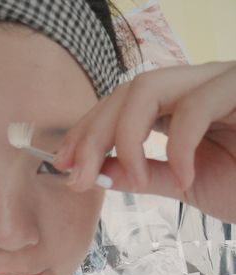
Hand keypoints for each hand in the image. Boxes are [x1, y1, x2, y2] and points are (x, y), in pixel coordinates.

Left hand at [53, 61, 235, 223]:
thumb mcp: (184, 183)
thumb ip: (143, 174)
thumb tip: (99, 171)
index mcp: (179, 106)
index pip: (120, 105)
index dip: (87, 131)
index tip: (62, 165)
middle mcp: (195, 86)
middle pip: (126, 91)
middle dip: (92, 133)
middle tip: (74, 174)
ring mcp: (220, 82)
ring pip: (151, 86)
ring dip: (121, 135)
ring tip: (117, 174)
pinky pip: (197, 105)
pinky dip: (178, 146)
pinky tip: (182, 178)